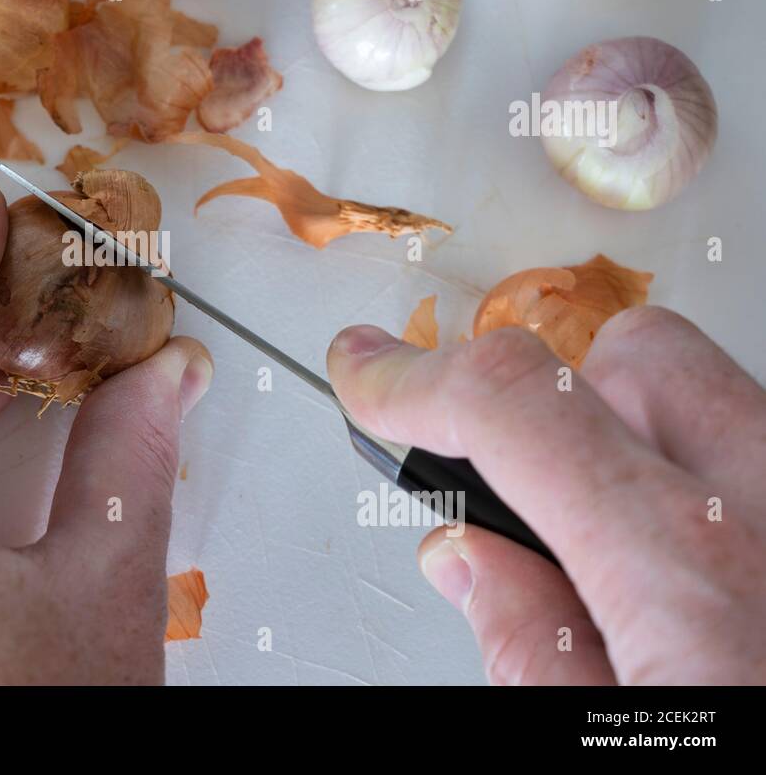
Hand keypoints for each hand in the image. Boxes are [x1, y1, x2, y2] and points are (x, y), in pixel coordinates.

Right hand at [327, 308, 765, 684]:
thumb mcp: (605, 750)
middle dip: (546, 397)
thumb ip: (530, 653)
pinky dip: (708, 479)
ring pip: (714, 393)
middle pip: (635, 357)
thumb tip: (471, 562)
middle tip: (510, 487)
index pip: (512, 401)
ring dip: (637, 439)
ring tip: (610, 545)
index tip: (366, 372)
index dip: (409, 375)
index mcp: (693, 569)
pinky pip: (760, 452)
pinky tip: (696, 564)